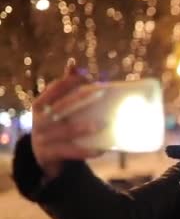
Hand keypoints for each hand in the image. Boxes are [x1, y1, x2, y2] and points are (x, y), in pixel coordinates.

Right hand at [31, 63, 102, 179]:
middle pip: (60, 107)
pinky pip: (69, 152)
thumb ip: (65, 88)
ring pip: (64, 131)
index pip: (55, 89)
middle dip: (80, 99)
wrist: (42, 155)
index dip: (70, 81)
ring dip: (83, 127)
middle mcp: (38, 120)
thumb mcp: (56, 107)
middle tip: (101, 92)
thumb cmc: (56, 124)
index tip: (89, 77)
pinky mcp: (49, 154)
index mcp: (40, 105)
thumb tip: (73, 63)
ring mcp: (42, 138)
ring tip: (102, 124)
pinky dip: (85, 151)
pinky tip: (100, 150)